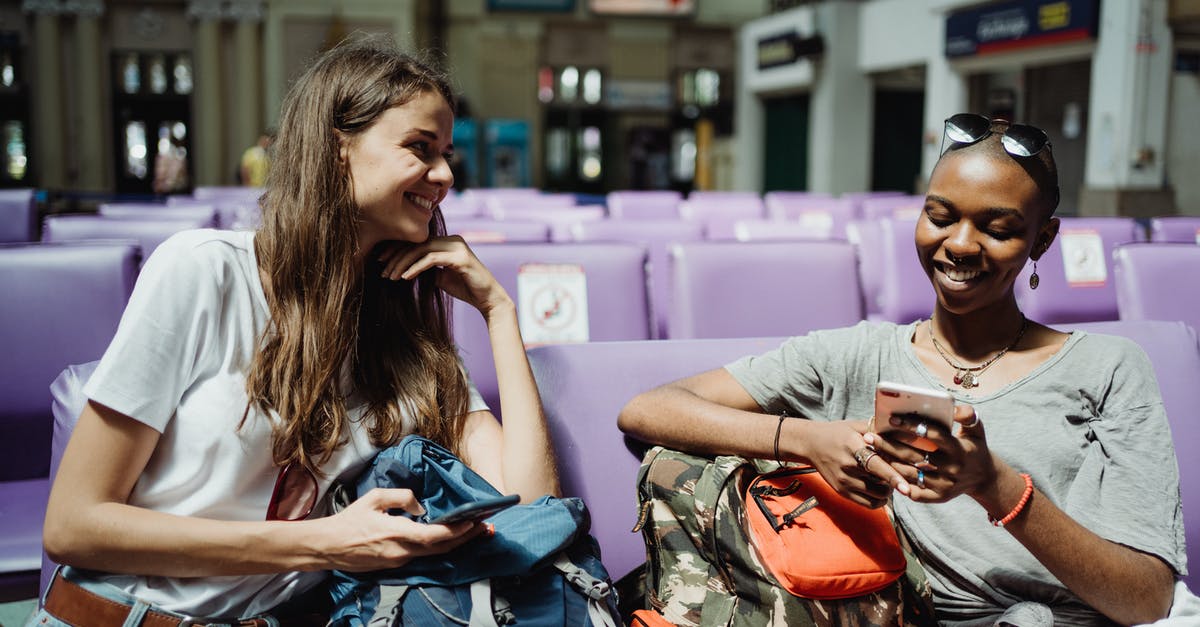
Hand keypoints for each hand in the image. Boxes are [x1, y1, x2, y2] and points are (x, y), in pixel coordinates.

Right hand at [316, 488, 486, 571]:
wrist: (328, 547)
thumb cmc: (349, 521)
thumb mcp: (374, 498)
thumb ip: (401, 496)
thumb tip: (421, 505)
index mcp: (396, 533)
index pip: (434, 536)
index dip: (457, 532)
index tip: (473, 522)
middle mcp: (401, 551)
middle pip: (442, 548)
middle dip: (466, 538)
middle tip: (485, 526)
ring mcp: (399, 560)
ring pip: (435, 554)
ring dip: (457, 543)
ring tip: (476, 532)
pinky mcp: (396, 564)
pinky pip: (424, 556)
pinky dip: (441, 547)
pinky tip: (452, 539)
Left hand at [377, 236, 512, 316]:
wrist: (488, 299)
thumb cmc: (466, 289)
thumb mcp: (441, 277)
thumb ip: (427, 269)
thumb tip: (405, 269)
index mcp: (448, 242)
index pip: (417, 242)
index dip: (397, 250)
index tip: (381, 262)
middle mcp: (453, 239)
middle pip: (416, 243)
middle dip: (396, 256)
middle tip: (381, 270)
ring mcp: (457, 246)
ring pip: (421, 249)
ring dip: (402, 263)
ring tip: (390, 276)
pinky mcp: (460, 257)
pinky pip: (431, 259)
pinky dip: (415, 267)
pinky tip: (405, 277)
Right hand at [786, 420, 908, 508]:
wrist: (811, 444)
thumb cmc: (838, 433)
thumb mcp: (857, 426)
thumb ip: (880, 432)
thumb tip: (907, 435)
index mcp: (853, 447)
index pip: (876, 465)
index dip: (893, 477)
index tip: (906, 488)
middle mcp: (847, 466)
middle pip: (879, 483)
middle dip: (895, 483)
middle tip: (901, 476)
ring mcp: (844, 481)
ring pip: (877, 495)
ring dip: (887, 490)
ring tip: (886, 480)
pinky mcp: (842, 492)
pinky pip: (868, 503)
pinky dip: (879, 499)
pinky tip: (879, 488)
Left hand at [864, 404, 997, 502]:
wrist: (984, 478)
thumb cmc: (974, 447)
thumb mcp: (976, 430)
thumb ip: (968, 415)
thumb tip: (954, 407)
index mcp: (959, 449)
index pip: (933, 435)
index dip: (911, 426)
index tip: (891, 419)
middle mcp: (952, 468)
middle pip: (915, 456)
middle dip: (889, 445)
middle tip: (869, 437)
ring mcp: (945, 485)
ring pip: (910, 474)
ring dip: (889, 463)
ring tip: (871, 453)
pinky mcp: (940, 497)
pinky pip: (915, 493)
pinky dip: (899, 485)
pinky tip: (884, 473)